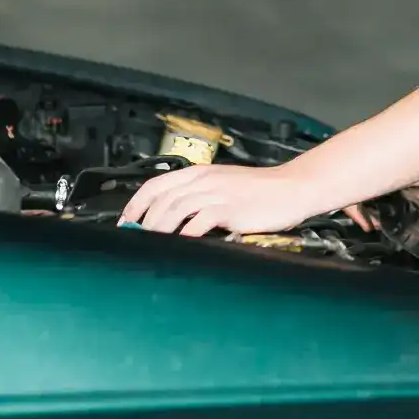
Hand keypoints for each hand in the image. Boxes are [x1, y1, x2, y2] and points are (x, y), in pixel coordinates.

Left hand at [119, 163, 320, 236]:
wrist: (293, 188)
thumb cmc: (262, 190)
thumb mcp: (225, 186)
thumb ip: (201, 197)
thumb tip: (175, 218)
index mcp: (200, 173)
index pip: (157, 184)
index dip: (136, 203)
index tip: (125, 221)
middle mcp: (205, 180)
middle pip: (162, 198)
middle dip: (142, 220)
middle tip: (133, 239)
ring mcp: (217, 193)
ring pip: (176, 208)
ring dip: (158, 228)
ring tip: (149, 244)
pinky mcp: (230, 208)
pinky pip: (201, 219)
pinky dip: (186, 233)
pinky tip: (179, 245)